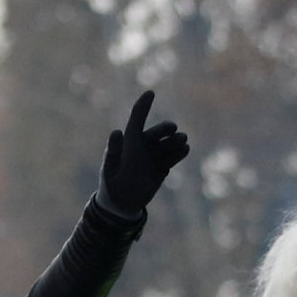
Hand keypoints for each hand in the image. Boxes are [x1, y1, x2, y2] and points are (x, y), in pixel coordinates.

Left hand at [99, 90, 191, 216]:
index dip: (143, 106)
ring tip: (182, 141)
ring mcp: (153, 157)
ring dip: (175, 141)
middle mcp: (142, 147)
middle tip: (173, 129)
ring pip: (168, 144)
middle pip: (158, 132)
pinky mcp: (162, 168)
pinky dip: (179, 153)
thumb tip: (116, 130)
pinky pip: (173, 158)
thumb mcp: (110, 167)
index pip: (136, 120)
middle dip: (166, 129)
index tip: (150, 93)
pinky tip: (185, 149)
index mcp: (128, 142)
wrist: (122, 204)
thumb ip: (113, 150)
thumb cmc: (111, 183)